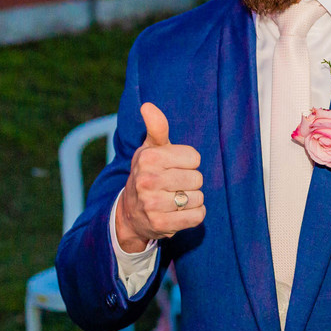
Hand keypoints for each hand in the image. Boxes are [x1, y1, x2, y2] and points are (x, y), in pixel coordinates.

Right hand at [115, 103, 204, 251]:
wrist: (130, 212)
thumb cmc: (148, 173)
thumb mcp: (150, 149)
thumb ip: (156, 128)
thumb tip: (147, 106)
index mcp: (148, 158)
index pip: (194, 158)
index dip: (189, 163)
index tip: (174, 167)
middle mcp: (147, 180)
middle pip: (197, 179)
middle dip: (191, 182)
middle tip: (174, 185)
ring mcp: (153, 204)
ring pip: (199, 198)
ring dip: (193, 199)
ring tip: (175, 199)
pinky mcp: (161, 224)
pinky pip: (198, 216)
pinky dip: (195, 215)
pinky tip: (181, 212)